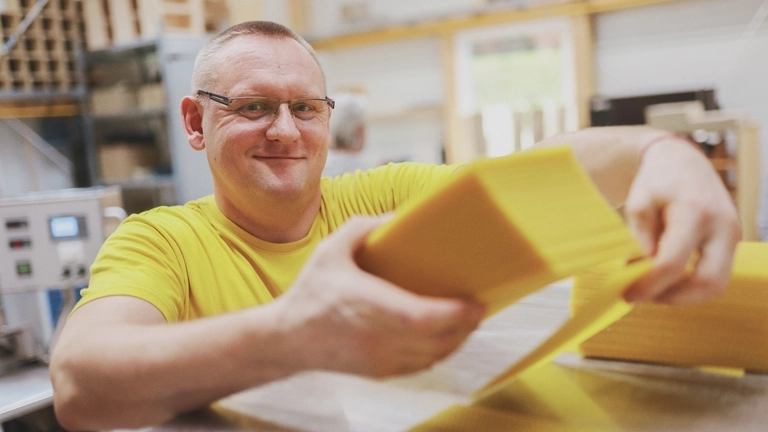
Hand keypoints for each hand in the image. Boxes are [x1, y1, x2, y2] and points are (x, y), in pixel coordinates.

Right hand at [275, 215, 485, 376]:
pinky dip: (438, 353)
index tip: (476, 302)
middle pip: (437, 340)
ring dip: (456, 341)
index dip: (456, 314)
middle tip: (478, 306)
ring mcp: (379, 359)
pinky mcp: (379, 372)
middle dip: (465, 326)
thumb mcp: (331, 250)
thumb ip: (363, 228)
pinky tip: (444, 337)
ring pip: (433, 357)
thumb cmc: (310, 293)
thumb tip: (398, 217)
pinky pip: (421, 366)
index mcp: (366, 305)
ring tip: (466, 320)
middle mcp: (376, 337)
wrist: (286, 339)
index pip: (422, 317)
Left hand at [622, 136, 740, 304]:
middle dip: (673, 298)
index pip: (673, 262)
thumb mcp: (638, 205)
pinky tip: (668, 280)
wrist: (682, 161)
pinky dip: (693, 284)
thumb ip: (640, 240)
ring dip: (685, 295)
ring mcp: (733, 234)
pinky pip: (718, 274)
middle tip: (644, 297)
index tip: (628, 294)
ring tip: (654, 290)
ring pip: (717, 284)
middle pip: (708, 282)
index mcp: (695, 212)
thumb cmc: (657, 181)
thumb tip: (641, 274)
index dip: (649, 285)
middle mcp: (722, 225)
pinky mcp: (733, 241)